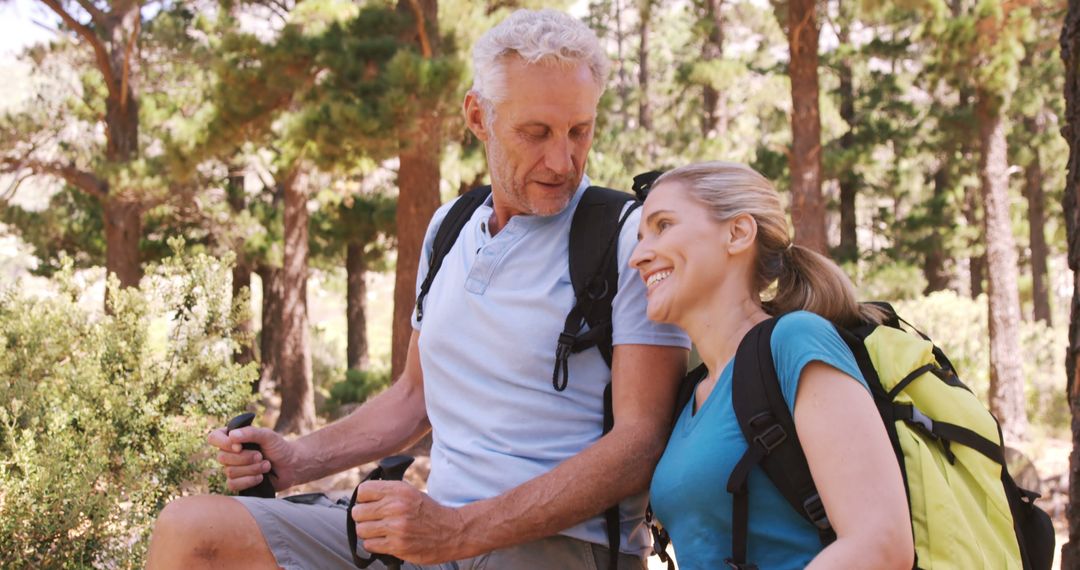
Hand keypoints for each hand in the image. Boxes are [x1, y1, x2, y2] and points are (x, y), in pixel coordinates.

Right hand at [207, 425, 299, 491]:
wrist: (292, 466)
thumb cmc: (279, 448)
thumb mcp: (268, 436)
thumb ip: (251, 433)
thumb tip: (232, 435)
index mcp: (234, 438)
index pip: (214, 437)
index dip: (224, 443)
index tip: (239, 446)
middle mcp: (230, 453)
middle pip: (222, 457)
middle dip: (245, 458)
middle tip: (261, 456)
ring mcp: (233, 469)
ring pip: (229, 472)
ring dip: (251, 469)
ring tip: (266, 465)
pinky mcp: (238, 483)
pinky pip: (233, 484)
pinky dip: (249, 481)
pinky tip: (261, 477)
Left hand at [351, 481, 469, 564]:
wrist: (452, 531)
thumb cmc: (429, 512)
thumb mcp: (411, 493)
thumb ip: (388, 493)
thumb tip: (362, 497)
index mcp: (399, 491)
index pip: (363, 491)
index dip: (363, 499)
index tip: (369, 503)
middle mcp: (396, 507)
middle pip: (358, 512)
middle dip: (363, 517)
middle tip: (374, 519)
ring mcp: (396, 528)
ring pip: (361, 530)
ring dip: (368, 532)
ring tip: (380, 530)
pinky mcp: (397, 546)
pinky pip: (370, 545)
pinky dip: (375, 544)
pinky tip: (386, 540)